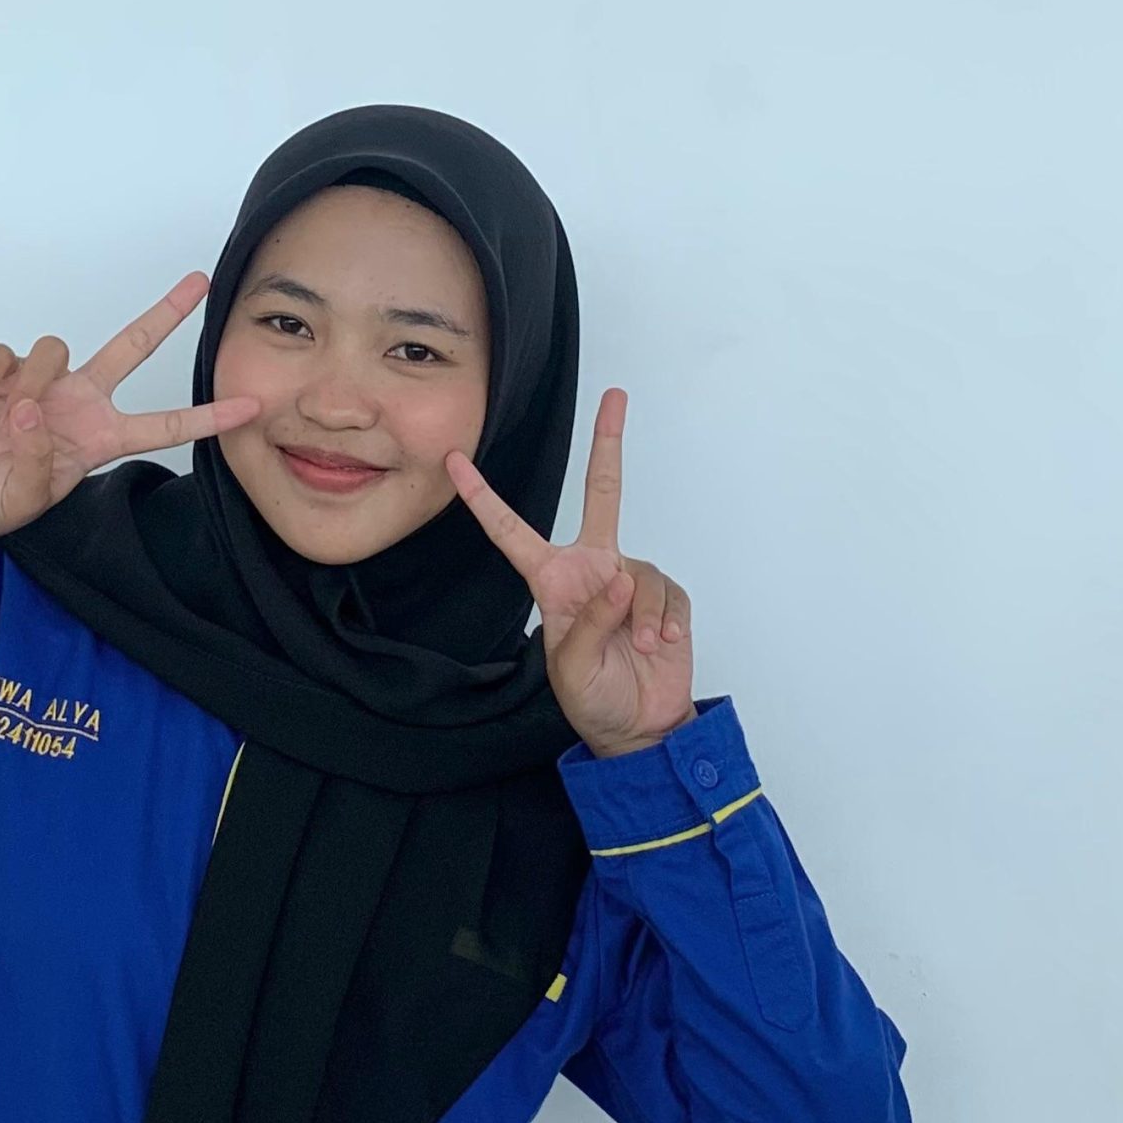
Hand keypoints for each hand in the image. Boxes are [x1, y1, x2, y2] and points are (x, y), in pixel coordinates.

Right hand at [0, 271, 261, 550]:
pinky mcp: (1, 371)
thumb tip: (35, 413)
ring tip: (6, 422)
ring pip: (55, 349)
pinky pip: (4, 356)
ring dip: (31, 382)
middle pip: (133, 346)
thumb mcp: (24, 501)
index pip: (163, 424)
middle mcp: (79, 402)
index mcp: (99, 438)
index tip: (249, 407)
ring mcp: (41, 382)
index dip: (207, 417)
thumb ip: (37, 463)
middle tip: (199, 283)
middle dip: (165, 313)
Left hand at [445, 388, 695, 757]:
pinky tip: (658, 644)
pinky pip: (667, 594)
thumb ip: (588, 622)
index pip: (510, 532)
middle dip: (608, 443)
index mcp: (552, 581)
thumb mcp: (570, 669)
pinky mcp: (665, 596)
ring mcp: (630, 579)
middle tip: (615, 396)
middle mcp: (591, 569)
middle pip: (602, 493)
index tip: (455, 462)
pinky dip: (664, 620)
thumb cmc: (593, 700)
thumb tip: (618, 580)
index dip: (482, 498)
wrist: (640, 727)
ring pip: (640, 572)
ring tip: (637, 648)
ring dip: (641, 614)